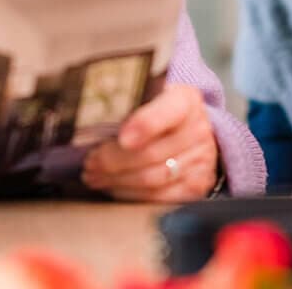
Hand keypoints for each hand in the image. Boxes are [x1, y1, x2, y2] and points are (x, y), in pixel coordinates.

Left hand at [81, 83, 217, 202]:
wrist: (192, 126)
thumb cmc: (160, 107)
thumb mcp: (150, 92)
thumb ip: (129, 102)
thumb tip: (91, 117)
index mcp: (185, 100)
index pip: (167, 112)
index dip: (145, 125)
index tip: (122, 137)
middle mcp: (198, 130)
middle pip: (152, 153)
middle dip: (114, 161)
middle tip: (90, 162)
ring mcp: (201, 161)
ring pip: (153, 178)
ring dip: (117, 180)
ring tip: (94, 176)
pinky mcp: (197, 186)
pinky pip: (160, 198)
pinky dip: (131, 195)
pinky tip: (113, 188)